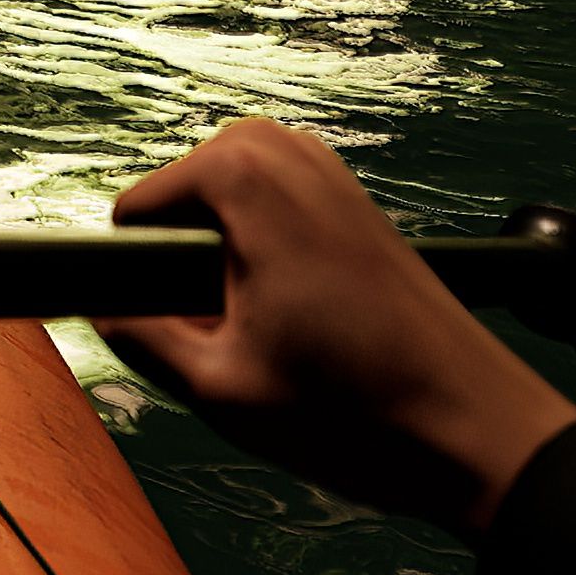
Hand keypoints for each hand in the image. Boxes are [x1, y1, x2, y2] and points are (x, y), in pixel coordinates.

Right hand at [94, 116, 575, 534]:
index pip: (134, 213)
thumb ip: (137, 333)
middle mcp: (284, 146)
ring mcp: (326, 166)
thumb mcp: (216, 386)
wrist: (476, 428)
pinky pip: (269, 215)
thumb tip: (99, 307)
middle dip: (187, 271)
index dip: (142, 282)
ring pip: (224, 213)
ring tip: (274, 335)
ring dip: (226, 269)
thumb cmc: (355, 410)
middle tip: (237, 339)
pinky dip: (265, 262)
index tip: (194, 335)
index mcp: (243, 172)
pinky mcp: (354, 196)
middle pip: (179, 207)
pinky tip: (306, 323)